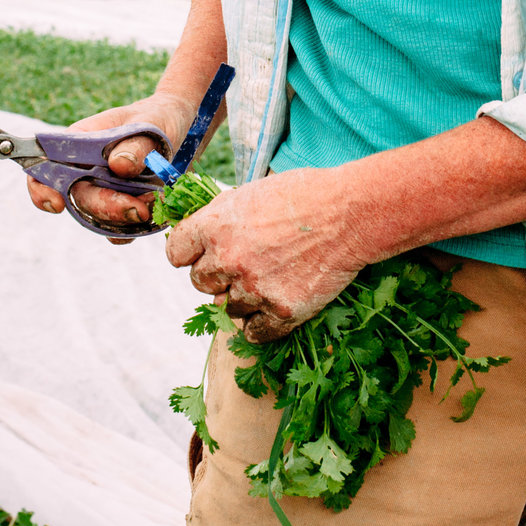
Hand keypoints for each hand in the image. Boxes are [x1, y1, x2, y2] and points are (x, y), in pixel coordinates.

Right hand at [26, 90, 194, 242]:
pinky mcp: (120, 206)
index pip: (44, 166)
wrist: (178, 127)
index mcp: (79, 142)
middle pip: (77, 198)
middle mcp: (84, 169)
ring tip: (155, 204)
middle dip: (106, 208)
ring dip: (123, 220)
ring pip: (97, 219)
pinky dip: (135, 228)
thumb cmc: (158, 118)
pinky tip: (156, 213)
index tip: (57, 205)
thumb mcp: (153, 122)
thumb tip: (118, 165)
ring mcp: (101, 190)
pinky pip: (118, 229)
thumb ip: (137, 143)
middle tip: (140, 209)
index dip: (41, 188)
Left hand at [165, 166, 363, 342]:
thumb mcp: (252, 192)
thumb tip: (203, 237)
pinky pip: (253, 333)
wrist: (350, 213)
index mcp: (216, 225)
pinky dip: (260, 325)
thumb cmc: (304, 194)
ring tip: (267, 280)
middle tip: (243, 265)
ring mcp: (254, 288)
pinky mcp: (280, 311)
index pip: (176, 252)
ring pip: (227, 308)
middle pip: (200, 283)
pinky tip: (272, 308)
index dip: (188, 253)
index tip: (199, 255)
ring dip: (242, 298)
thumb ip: (222, 217)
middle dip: (217, 276)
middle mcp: (228, 259)